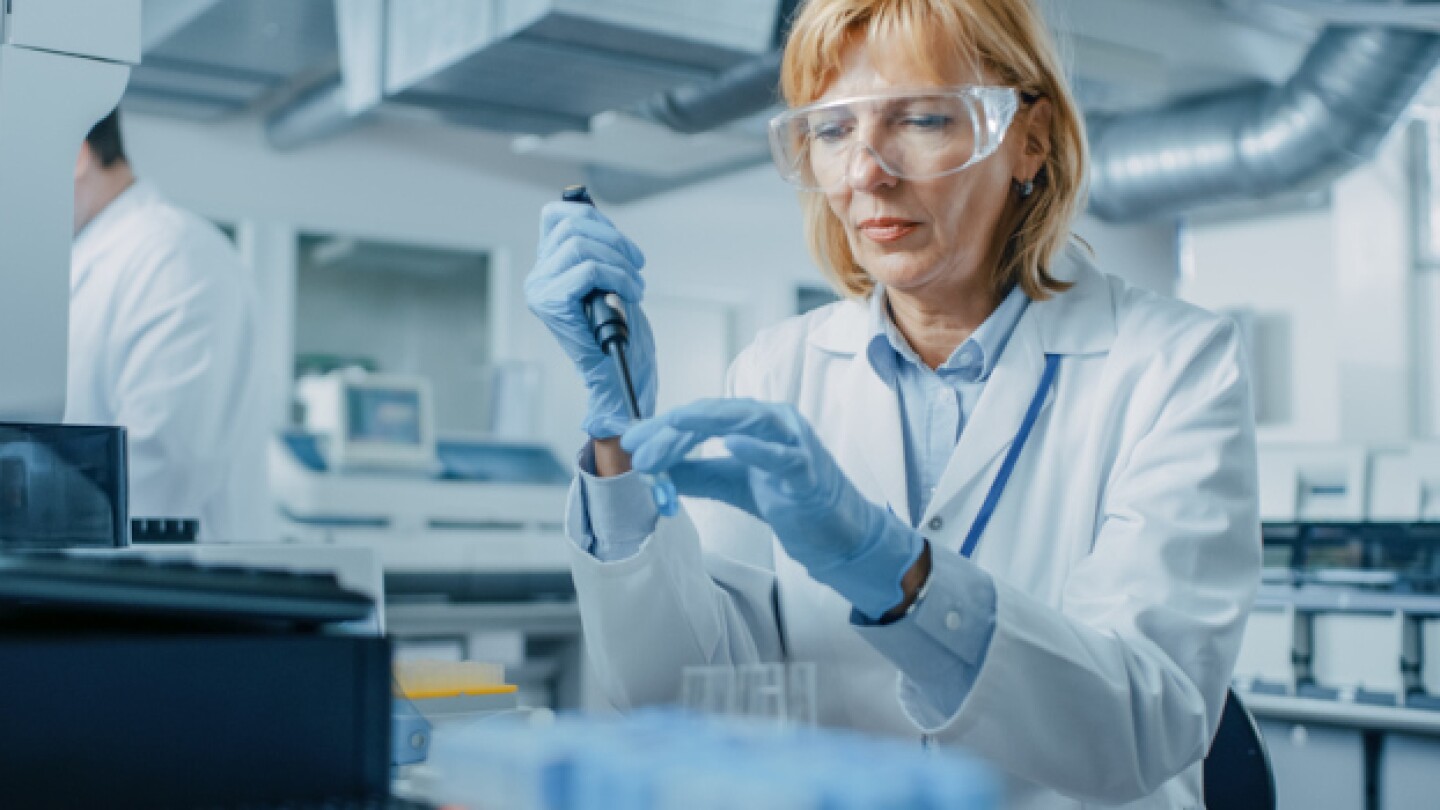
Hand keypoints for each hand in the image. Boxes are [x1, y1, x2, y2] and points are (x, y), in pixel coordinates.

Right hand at [526, 201, 656, 438]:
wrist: (616, 369)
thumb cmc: (616, 326)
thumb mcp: (606, 277)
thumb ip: (595, 246)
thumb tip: (594, 213)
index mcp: (548, 266)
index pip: (555, 215)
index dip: (590, 216)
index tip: (618, 239)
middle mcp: (538, 277)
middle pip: (572, 226)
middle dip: (615, 241)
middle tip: (637, 265)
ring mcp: (541, 290)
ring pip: (582, 246)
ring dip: (621, 263)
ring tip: (636, 285)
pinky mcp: (551, 303)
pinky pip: (589, 270)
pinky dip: (619, 278)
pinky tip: (631, 294)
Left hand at [622, 399, 924, 618]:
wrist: (837, 533)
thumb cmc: (790, 499)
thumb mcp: (731, 483)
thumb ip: (696, 472)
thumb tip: (653, 469)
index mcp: (755, 420)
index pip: (702, 416)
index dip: (664, 428)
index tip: (632, 443)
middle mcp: (775, 421)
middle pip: (716, 414)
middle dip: (672, 430)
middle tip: (638, 450)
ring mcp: (794, 442)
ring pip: (745, 422)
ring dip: (702, 427)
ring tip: (669, 431)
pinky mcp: (808, 471)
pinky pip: (782, 456)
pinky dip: (756, 448)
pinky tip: (730, 444)